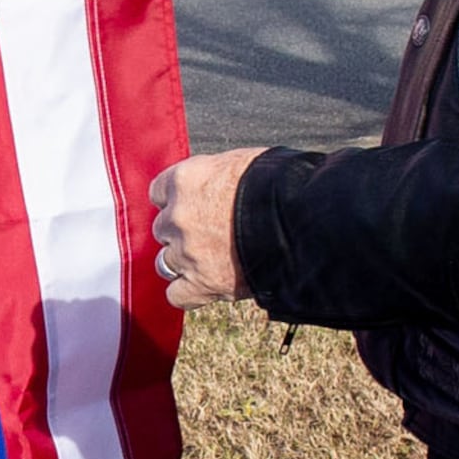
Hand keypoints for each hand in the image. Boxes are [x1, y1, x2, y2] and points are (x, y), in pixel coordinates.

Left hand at [151, 148, 262, 309]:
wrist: (300, 218)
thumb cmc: (278, 183)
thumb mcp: (240, 163)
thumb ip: (213, 177)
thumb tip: (214, 185)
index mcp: (184, 180)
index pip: (159, 192)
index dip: (177, 201)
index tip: (191, 205)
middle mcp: (178, 217)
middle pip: (163, 228)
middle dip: (182, 232)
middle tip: (210, 233)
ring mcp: (186, 253)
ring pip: (166, 262)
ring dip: (184, 262)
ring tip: (211, 260)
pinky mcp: (201, 284)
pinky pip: (177, 295)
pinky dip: (188, 294)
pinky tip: (204, 287)